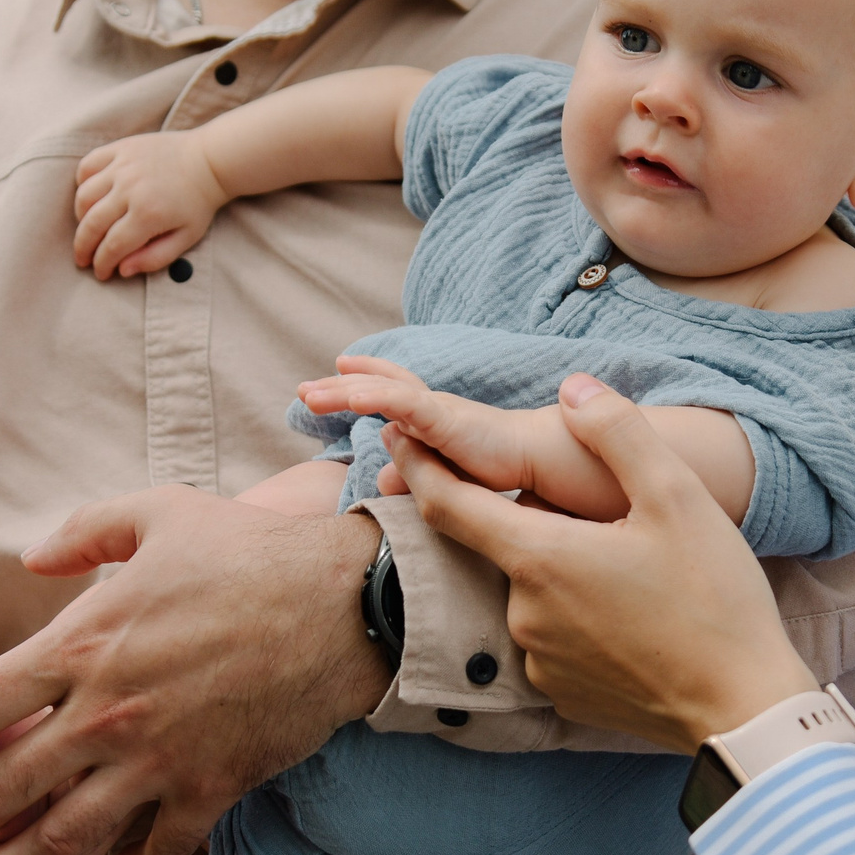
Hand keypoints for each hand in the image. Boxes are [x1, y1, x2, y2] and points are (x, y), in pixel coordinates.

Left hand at [0, 485, 390, 854]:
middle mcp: (107, 711)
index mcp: (82, 642)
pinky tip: (122, 853)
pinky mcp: (209, 789)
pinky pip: (152, 853)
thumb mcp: (160, 512)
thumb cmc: (250, 551)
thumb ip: (84, 530)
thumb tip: (33, 556)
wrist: (344, 602)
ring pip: (62, 840)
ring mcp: (157, 758)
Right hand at [72, 132, 229, 278]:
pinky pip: (87, 166)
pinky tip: (90, 196)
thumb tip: (122, 270)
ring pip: (84, 196)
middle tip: (83, 259)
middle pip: (91, 225)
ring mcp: (123, 166)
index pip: (112, 246)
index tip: (100, 273)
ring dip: (81, 218)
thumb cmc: (198, 202)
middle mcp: (130, 188)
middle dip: (83, 248)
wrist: (209, 160)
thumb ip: (155, 258)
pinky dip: (82, 183)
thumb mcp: (187, 238)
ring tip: (88, 229)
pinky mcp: (120, 148)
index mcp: (148, 214)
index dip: (102, 264)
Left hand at [302, 356, 588, 513]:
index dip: (368, 383)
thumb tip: (381, 480)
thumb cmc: (511, 469)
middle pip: (381, 388)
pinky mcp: (447, 420)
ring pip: (383, 393)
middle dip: (340, 387)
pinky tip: (350, 396)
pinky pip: (405, 403)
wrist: (550, 464)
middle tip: (304, 392)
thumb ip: (416, 477)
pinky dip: (376, 396)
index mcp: (438, 421)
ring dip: (344, 392)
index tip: (338, 373)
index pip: (397, 394)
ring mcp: (439, 412)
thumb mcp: (451, 478)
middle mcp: (435, 409)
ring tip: (308, 395)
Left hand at [390, 373, 817, 754]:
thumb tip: (573, 388)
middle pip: (503, 545)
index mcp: (540, 556)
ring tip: (626, 566)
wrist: (743, 708)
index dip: (420, 464)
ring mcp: (540, 660)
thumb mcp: (676, 497)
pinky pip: (554, 637)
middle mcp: (523, 612)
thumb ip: (618, 433)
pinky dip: (575, 615)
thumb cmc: (714, 599)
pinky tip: (628, 612)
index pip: (448, 504)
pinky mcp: (563, 694)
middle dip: (527, 518)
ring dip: (558, 570)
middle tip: (584, 507)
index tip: (397, 435)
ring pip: (532, 592)